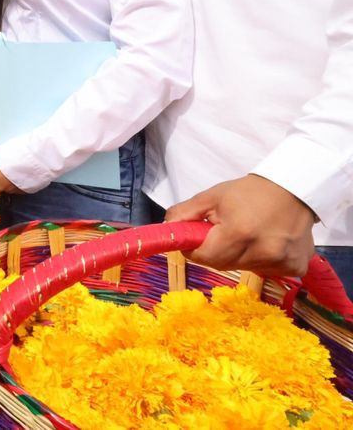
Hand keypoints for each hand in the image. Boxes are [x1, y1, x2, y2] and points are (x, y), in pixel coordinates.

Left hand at [166, 174, 316, 275]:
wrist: (294, 190)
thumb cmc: (248, 192)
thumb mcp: (211, 197)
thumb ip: (183, 214)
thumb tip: (165, 230)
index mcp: (239, 233)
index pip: (205, 257)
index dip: (196, 249)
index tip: (197, 238)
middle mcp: (264, 251)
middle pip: (224, 264)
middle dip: (217, 251)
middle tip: (225, 231)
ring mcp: (282, 262)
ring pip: (245, 268)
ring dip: (240, 255)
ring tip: (250, 233)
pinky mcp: (296, 268)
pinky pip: (268, 271)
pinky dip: (262, 259)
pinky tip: (268, 241)